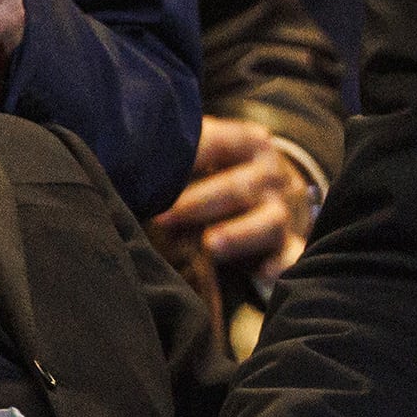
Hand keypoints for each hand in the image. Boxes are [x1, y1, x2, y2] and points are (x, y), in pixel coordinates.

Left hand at [149, 117, 315, 289]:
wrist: (270, 199)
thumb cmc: (220, 175)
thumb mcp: (206, 154)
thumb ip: (179, 153)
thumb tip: (127, 155)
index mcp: (251, 144)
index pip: (219, 143)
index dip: (186, 159)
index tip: (150, 172)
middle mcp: (271, 177)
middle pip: (239, 188)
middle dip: (199, 203)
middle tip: (162, 218)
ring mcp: (282, 214)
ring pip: (269, 221)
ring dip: (237, 234)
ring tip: (210, 244)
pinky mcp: (288, 249)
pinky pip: (290, 257)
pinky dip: (279, 265)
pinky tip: (262, 273)